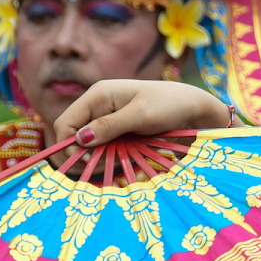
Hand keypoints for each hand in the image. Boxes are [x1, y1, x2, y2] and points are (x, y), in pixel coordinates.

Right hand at [51, 80, 234, 163]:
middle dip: (81, 154)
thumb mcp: (140, 115)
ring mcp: (107, 117)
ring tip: (110, 166)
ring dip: (94, 158)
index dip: (69, 144)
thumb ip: (110, 126)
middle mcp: (98, 105)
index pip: (66, 122)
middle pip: (72, 134)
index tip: (88, 163)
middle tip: (102, 167)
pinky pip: (101, 146)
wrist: (194, 108)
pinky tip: (116, 162)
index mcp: (99, 94)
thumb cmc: (170, 105)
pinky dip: (105, 156)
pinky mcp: (117, 129)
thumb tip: (79, 139)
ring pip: (86, 143)